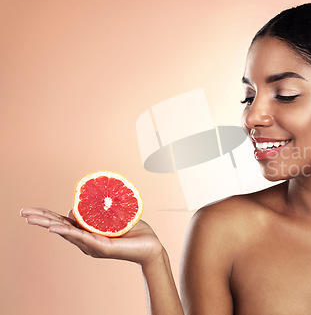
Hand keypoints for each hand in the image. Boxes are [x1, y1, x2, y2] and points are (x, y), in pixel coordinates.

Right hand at [20, 207, 164, 265]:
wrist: (150, 246)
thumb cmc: (133, 231)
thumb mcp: (114, 216)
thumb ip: (100, 209)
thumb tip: (85, 200)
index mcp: (87, 232)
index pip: (63, 222)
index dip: (47, 216)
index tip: (31, 210)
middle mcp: (86, 241)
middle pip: (59, 227)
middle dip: (40, 219)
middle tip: (22, 213)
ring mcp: (92, 245)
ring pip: (66, 232)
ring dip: (48, 223)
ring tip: (32, 218)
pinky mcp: (101, 248)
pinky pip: (82, 237)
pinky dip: (67, 232)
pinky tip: (54, 228)